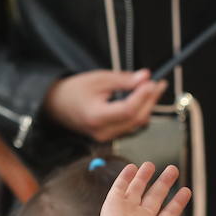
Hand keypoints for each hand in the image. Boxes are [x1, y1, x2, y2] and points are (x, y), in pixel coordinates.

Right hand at [42, 70, 165, 142]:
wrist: (56, 105)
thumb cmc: (74, 90)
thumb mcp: (98, 79)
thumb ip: (123, 80)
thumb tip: (145, 77)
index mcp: (96, 117)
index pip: (128, 110)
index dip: (143, 96)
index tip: (152, 82)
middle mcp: (102, 132)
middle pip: (136, 119)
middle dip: (150, 101)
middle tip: (159, 84)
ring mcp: (107, 138)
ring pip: (136, 125)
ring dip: (148, 107)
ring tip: (153, 89)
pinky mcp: (110, 137)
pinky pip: (131, 127)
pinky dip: (140, 113)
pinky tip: (143, 100)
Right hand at [97, 162, 206, 215]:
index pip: (170, 212)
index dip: (178, 201)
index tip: (187, 190)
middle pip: (155, 196)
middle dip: (164, 183)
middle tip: (174, 169)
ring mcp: (127, 211)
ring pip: (137, 190)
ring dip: (144, 177)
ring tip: (151, 164)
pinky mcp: (113, 205)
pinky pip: (120, 187)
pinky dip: (125, 177)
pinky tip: (132, 167)